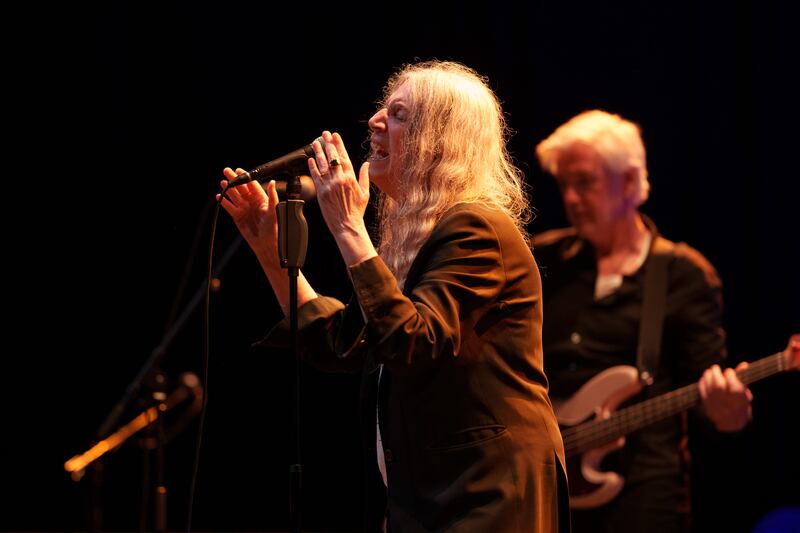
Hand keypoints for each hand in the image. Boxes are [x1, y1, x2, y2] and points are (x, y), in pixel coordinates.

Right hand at [217, 168, 279, 266]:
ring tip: (222, 182)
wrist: (265, 243)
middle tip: (226, 171)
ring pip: (234, 196)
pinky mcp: (237, 216)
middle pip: (241, 188)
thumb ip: (272, 196)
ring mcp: (244, 209)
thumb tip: (272, 182)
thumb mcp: (274, 210)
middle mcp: (252, 202)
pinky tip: (219, 196)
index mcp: (261, 199)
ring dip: (228, 188)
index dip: (245, 176)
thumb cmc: (273, 228)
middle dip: (234, 179)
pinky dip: (224, 202)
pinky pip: (229, 207)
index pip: (252, 184)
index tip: (239, 170)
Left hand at [308, 131, 375, 266]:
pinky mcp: (321, 192)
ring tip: (315, 143)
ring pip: (322, 165)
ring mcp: (329, 185)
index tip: (335, 136)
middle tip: (324, 134)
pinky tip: (310, 159)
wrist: (347, 225)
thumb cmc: (356, 211)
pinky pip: (315, 176)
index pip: (344, 157)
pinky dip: (312, 167)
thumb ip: (364, 177)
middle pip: (332, 157)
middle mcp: (339, 179)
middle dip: (328, 144)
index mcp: (351, 178)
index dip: (339, 145)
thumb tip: (366, 164)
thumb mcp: (365, 193)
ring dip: (318, 152)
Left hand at [698, 362, 752, 431]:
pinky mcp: (707, 405)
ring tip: (710, 371)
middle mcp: (728, 404)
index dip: (731, 376)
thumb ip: (742, 379)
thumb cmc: (740, 405)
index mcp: (740, 401)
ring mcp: (716, 405)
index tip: (729, 371)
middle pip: (719, 386)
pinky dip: (702, 383)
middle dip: (716, 373)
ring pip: (710, 387)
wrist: (731, 424)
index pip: (735, 387)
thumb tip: (744, 364)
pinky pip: (702, 392)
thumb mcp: (745, 394)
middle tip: (715, 368)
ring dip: (708, 376)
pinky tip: (704, 378)